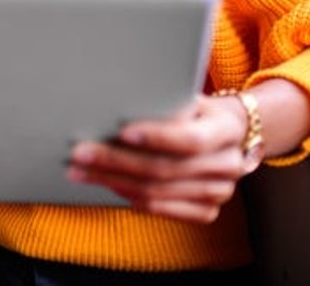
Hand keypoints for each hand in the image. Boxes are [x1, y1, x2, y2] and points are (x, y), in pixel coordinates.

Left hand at [66, 94, 251, 223]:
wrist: (229, 133)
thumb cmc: (196, 109)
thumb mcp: (188, 97)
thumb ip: (165, 103)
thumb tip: (116, 104)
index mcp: (227, 129)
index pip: (191, 139)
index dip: (156, 137)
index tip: (121, 132)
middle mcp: (228, 165)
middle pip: (165, 169)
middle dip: (116, 161)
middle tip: (81, 153)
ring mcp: (220, 192)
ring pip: (156, 192)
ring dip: (112, 181)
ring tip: (80, 170)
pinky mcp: (206, 211)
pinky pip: (160, 209)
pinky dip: (129, 196)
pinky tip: (106, 183)